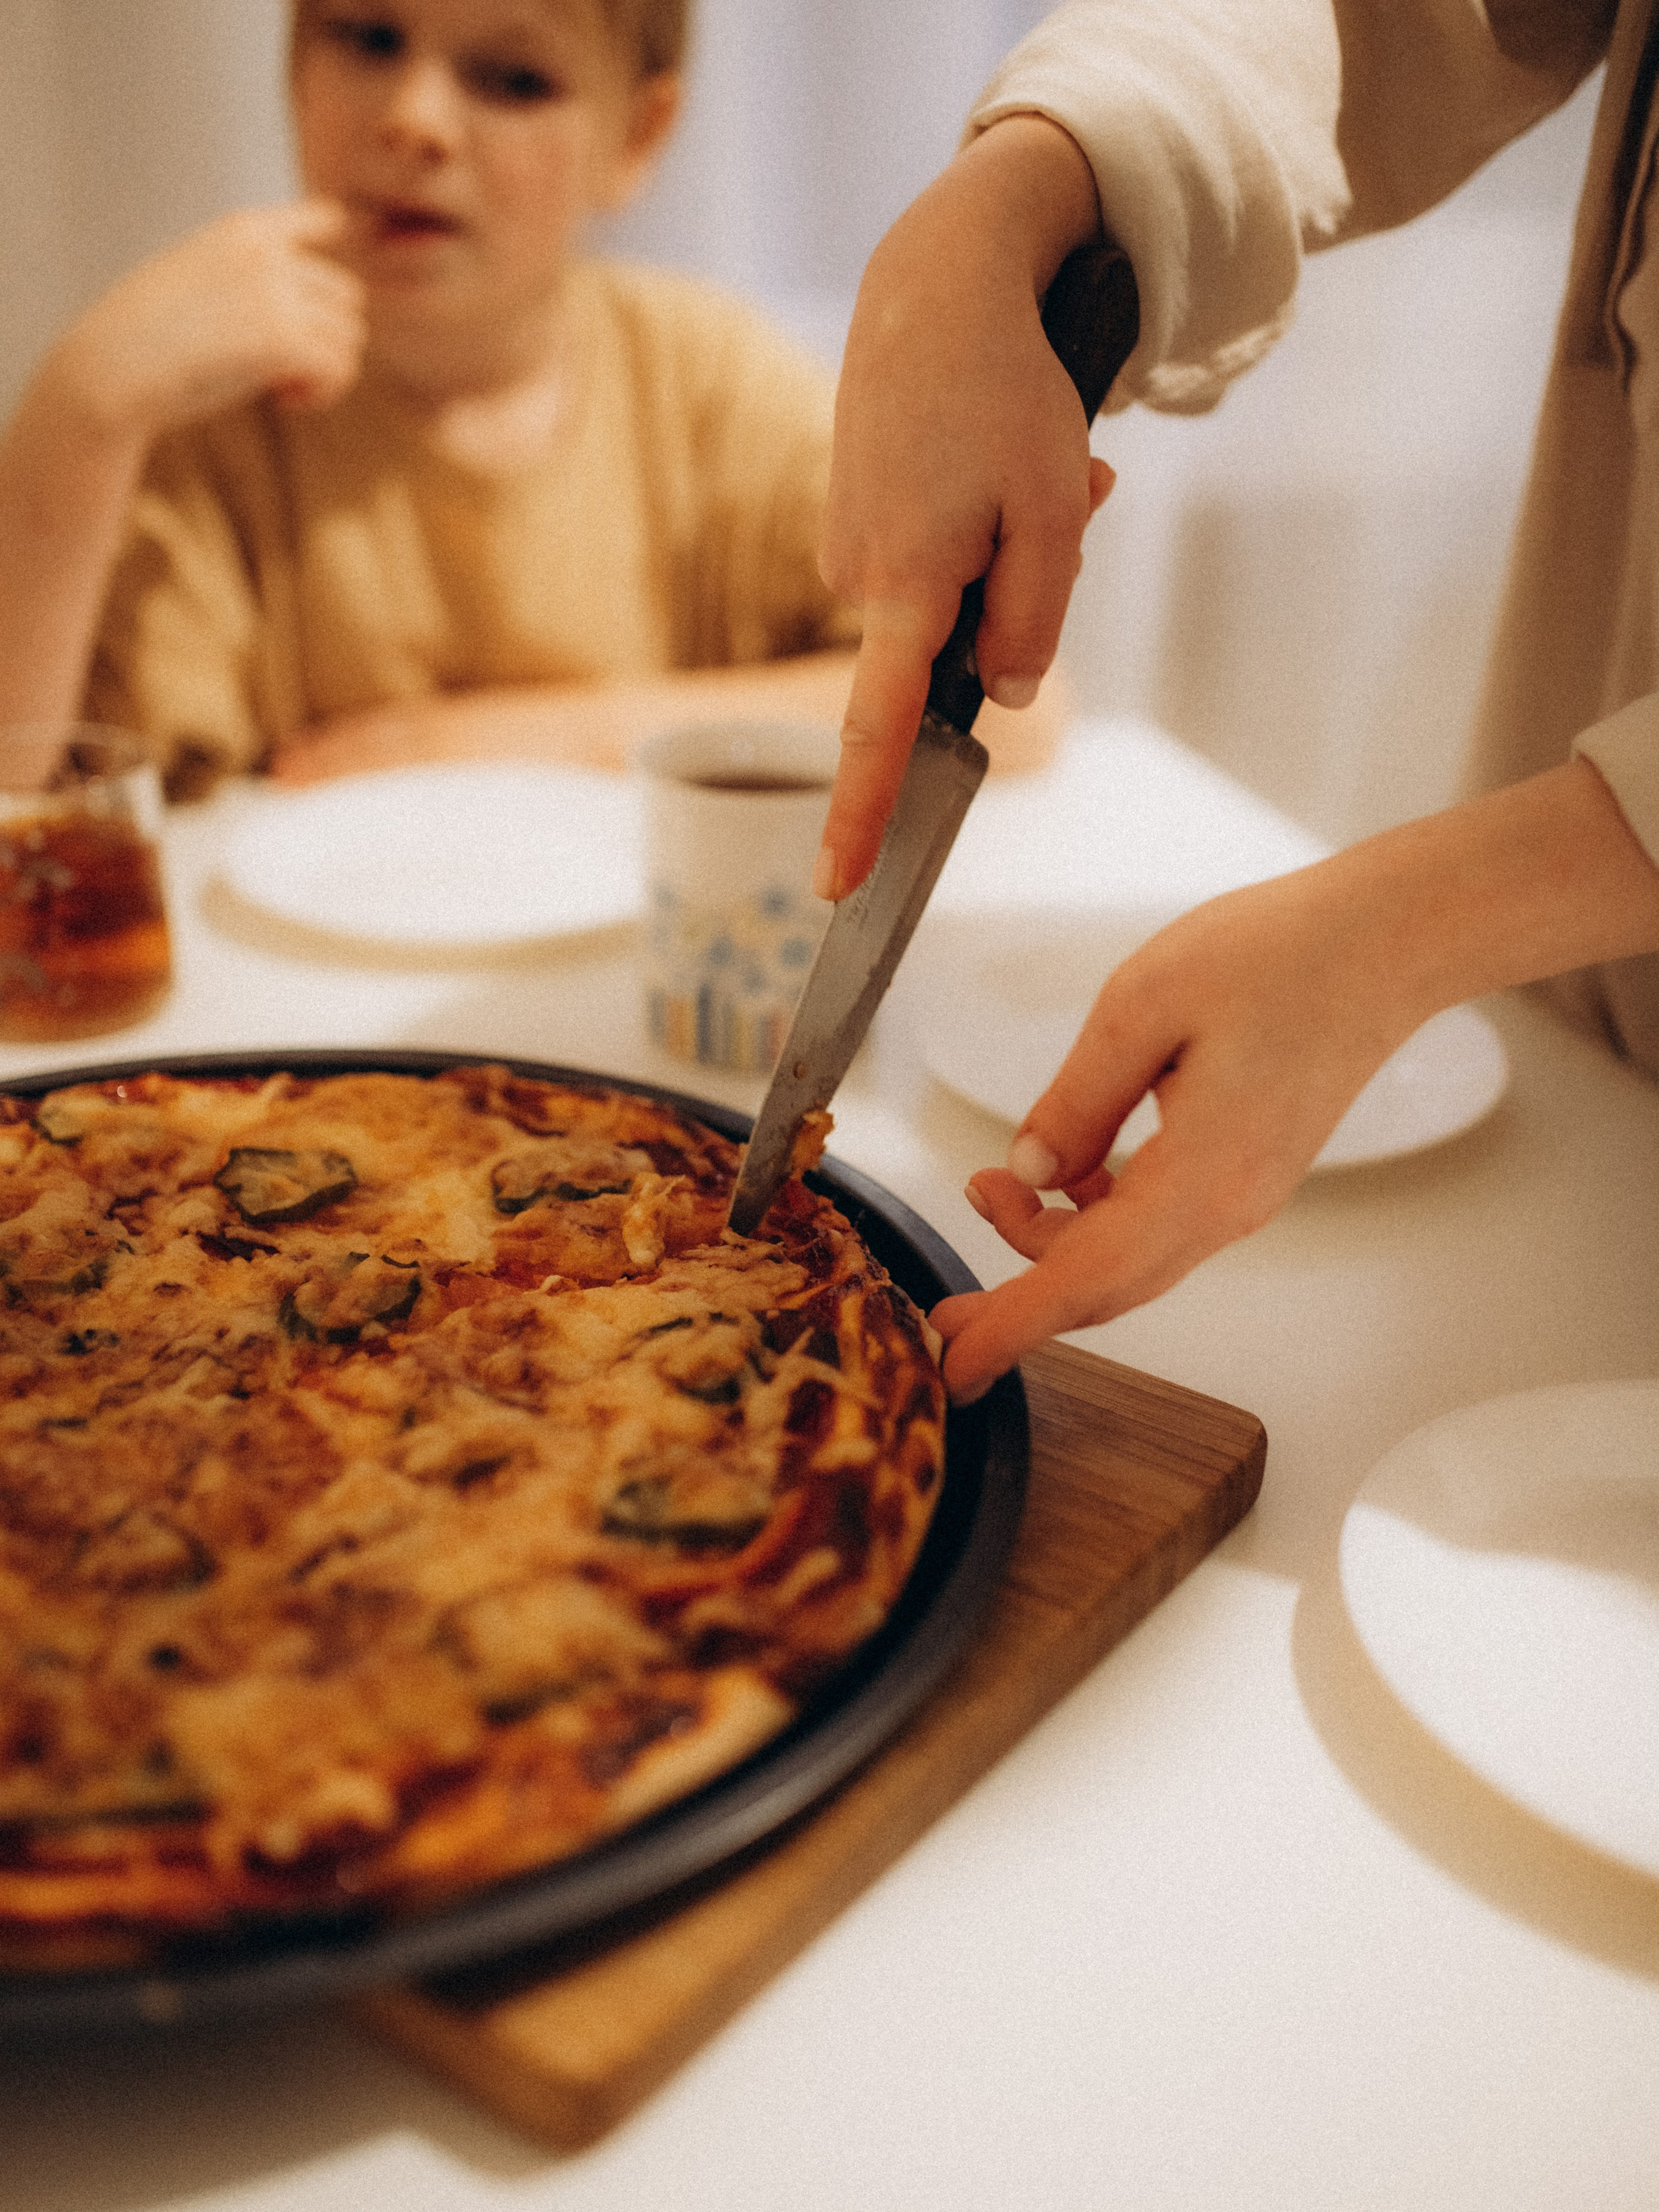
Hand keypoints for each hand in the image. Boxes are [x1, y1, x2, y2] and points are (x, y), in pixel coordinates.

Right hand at [54, 201, 365, 444]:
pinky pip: (339, 368)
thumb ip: (248, 279)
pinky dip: (322, 393)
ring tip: (282, 388)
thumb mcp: (196, 280)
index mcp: (243, 230)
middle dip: (327, 337)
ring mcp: (277, 293)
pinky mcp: (283, 339)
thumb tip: (306, 315)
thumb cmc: (146, 337)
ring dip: (326, 371)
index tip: (330, 281)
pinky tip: (284, 401)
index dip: (338, 249)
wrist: (113, 365)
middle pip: (347, 296)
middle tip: (287, 369)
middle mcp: (267, 254)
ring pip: (350, 336)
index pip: (320, 218)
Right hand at [815, 117, 1113, 899]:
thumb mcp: (1050, 515)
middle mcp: (859, 577)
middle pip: (953, 649)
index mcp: (903, 587)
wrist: (937, 281)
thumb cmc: (1007, 392)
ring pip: (950, 597)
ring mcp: (850, 546)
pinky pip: (933, 556)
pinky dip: (981, 524)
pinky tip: (998, 450)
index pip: (875, 732)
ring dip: (1010, 550)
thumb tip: (1003, 690)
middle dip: (1022, 597)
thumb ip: (1032, 621)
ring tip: (1041, 461)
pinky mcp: (857, 516)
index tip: (836, 887)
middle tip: (1076, 495)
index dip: (859, 815)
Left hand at [930, 869, 1421, 1401]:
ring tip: (984, 1191)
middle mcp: (1228, 1206)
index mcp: (1202, 1177)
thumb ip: (1076, 1099)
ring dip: (1051, 1246)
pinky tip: (1063, 1171)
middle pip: (1103, 1286)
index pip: (1084, 1278)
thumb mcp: (1142, 1005)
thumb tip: (1027, 1168)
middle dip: (1017, 1303)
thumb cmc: (1281, 955)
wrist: (1389, 942)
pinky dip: (1095, 1218)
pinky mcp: (1248, 1172)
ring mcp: (1244, 1194)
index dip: (1011, 1325)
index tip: (954, 1364)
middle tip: (943, 1309)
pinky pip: (1157, 1224)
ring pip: (1128, 1258)